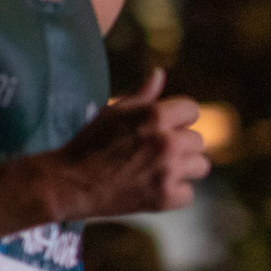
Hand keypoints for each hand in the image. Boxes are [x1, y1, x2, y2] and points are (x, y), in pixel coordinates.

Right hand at [50, 68, 208, 218]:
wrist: (70, 183)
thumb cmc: (91, 144)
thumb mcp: (113, 112)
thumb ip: (142, 96)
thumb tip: (159, 74)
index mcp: (156, 116)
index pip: (192, 110)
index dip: (179, 119)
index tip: (165, 128)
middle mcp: (167, 142)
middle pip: (198, 140)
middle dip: (180, 145)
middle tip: (153, 153)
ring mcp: (169, 171)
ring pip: (201, 166)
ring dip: (184, 169)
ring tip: (158, 170)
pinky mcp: (166, 197)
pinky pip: (189, 194)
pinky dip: (174, 194)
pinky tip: (153, 188)